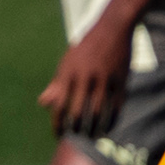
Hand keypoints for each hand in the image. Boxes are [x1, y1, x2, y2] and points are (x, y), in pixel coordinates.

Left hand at [40, 20, 131, 135]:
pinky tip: (108, 127)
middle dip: (75, 129)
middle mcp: (86, 76)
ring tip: (91, 136)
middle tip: (75, 137)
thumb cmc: (86, 47)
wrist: (113, 27)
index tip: (58, 135)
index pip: (59, 105)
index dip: (57, 124)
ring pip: (98, 111)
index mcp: (69, 72)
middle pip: (78, 111)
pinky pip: (116, 104)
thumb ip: (57, 84)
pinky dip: (112, 119)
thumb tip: (43, 104)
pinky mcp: (121, 78)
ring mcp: (105, 77)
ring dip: (94, 128)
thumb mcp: (68, 62)